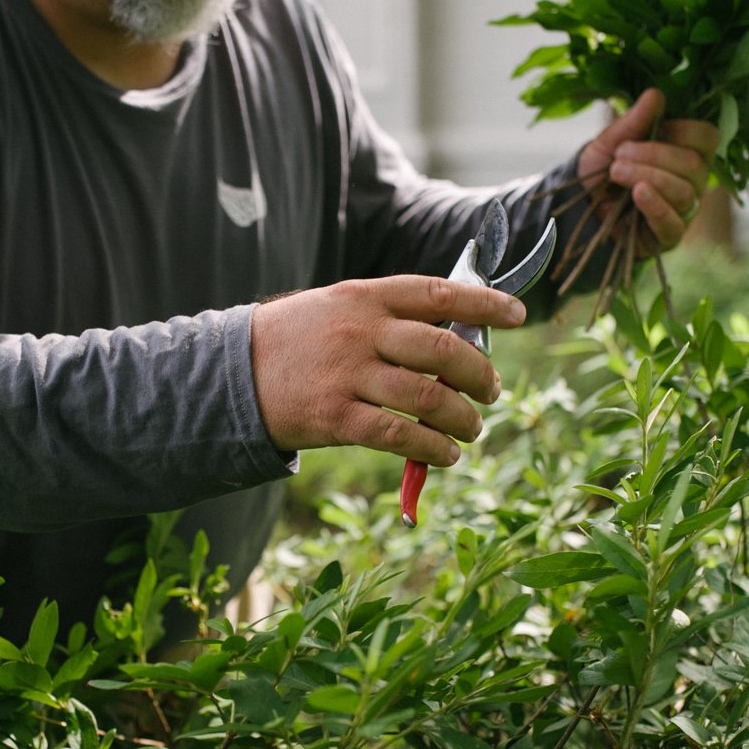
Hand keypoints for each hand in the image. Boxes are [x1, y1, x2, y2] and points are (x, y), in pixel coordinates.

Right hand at [250, 276, 527, 465]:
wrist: (230, 374)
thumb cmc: (298, 341)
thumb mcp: (339, 308)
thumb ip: (392, 318)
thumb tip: (459, 341)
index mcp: (365, 296)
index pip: (438, 293)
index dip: (485, 304)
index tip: (517, 315)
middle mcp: (360, 331)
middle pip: (443, 350)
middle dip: (480, 374)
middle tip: (492, 391)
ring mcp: (347, 375)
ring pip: (427, 398)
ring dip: (463, 419)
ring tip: (472, 430)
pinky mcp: (335, 418)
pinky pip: (399, 436)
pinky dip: (432, 449)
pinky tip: (446, 455)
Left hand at [577, 88, 720, 252]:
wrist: (579, 207)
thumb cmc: (602, 170)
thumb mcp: (612, 141)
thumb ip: (635, 121)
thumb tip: (655, 94)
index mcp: (687, 153)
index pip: (708, 138)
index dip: (683, 131)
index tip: (653, 129)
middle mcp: (693, 182)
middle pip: (695, 165)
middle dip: (654, 155)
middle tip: (619, 156)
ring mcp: (684, 211)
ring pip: (683, 192)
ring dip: (647, 177)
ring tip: (616, 173)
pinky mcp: (668, 236)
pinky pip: (672, 222)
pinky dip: (655, 205)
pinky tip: (637, 194)